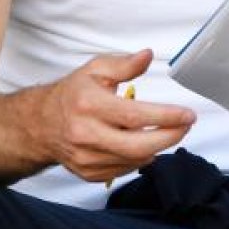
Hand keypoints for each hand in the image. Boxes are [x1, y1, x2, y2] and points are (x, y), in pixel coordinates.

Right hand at [35, 49, 195, 182]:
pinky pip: (124, 170)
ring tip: (167, 131)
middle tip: (186, 126)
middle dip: (169, 137)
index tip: (187, 114)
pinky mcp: (88, 173)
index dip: (166, 117)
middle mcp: (86, 134)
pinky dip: (139, 158)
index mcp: (89, 105)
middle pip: (138, 146)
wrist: (41, 124)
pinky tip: (144, 144)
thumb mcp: (95, 69)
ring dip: (157, 147)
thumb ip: (124, 64)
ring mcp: (86, 158)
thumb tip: (147, 56)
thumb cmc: (72, 94)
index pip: (135, 116)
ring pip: (134, 160)